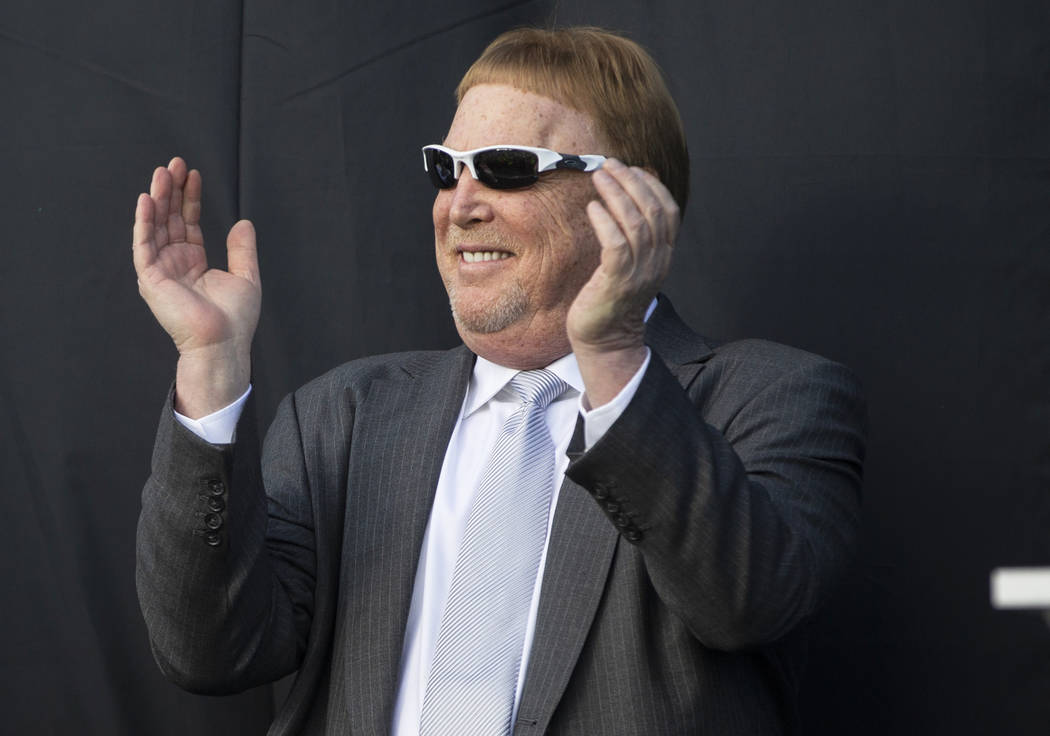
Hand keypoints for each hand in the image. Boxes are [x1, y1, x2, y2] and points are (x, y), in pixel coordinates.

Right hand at [132, 157, 261, 416]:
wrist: (223, 342)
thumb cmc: (235, 318)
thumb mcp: (246, 277)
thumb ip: (242, 249)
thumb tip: (244, 222)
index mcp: (194, 263)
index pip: (188, 223)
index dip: (190, 198)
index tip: (194, 174)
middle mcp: (175, 263)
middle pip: (169, 220)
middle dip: (171, 191)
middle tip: (174, 163)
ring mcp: (161, 270)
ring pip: (155, 227)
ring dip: (157, 199)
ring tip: (161, 173)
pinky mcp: (150, 278)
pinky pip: (143, 245)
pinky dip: (144, 222)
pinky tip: (147, 200)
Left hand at [567, 159, 678, 406]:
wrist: (606, 341)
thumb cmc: (610, 300)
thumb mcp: (629, 265)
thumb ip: (632, 238)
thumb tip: (621, 203)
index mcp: (663, 255)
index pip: (668, 211)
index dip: (651, 185)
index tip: (630, 168)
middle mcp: (657, 261)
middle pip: (652, 211)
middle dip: (630, 181)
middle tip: (609, 165)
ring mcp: (639, 272)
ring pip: (636, 223)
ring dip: (616, 194)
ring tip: (599, 177)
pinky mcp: (617, 282)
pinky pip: (616, 244)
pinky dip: (605, 221)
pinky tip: (593, 208)